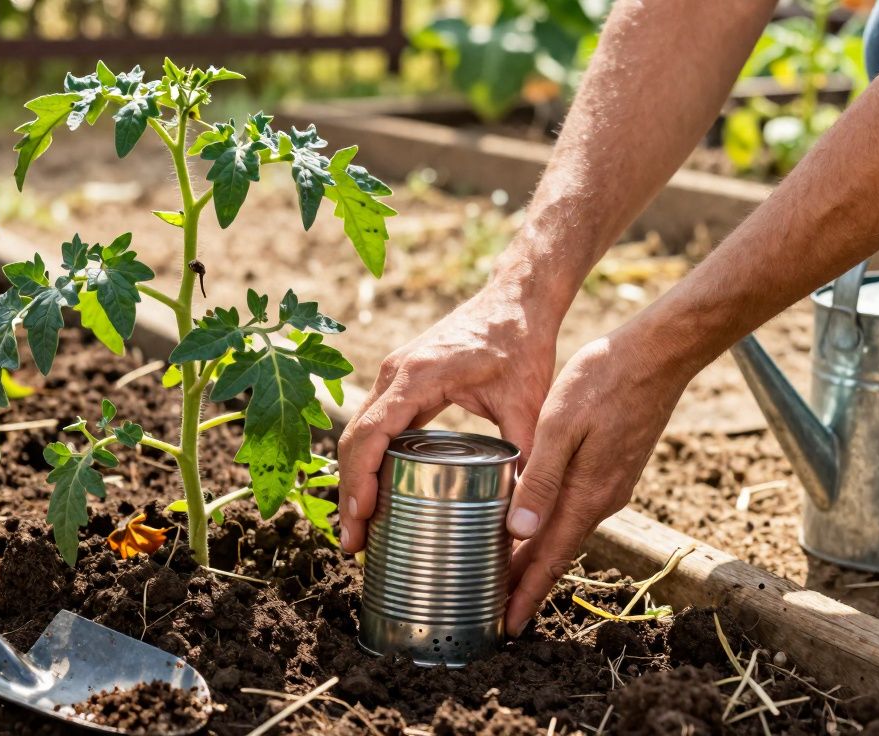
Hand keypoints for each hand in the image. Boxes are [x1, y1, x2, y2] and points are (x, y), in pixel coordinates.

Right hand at [337, 285, 557, 552]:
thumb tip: (527, 513)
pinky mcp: (401, 380)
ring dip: (355, 478)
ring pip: (359, 433)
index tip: (361, 520)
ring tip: (360, 528)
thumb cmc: (521, 341)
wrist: (517, 297)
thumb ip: (525, 454)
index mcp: (417, 376)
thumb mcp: (527, 400)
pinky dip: (369, 459)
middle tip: (355, 543)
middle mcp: (394, 373)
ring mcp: (393, 375)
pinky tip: (377, 493)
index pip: (372, 435)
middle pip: (355, 439)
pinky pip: (374, 424)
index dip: (360, 480)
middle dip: (350, 492)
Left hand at [503, 327, 690, 635]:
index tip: (508, 628)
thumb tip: (520, 532)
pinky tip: (533, 525)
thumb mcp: (560, 424)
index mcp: (587, 493)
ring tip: (505, 577)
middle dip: (526, 585)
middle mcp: (602, 499)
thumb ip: (541, 478)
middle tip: (494, 614)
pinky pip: (576, 511)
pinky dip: (551, 529)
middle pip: (557, 553)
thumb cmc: (603, 380)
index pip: (551, 558)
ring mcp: (610, 485)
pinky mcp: (612, 469)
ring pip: (566, 532)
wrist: (658, 354)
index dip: (526, 593)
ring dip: (537, 558)